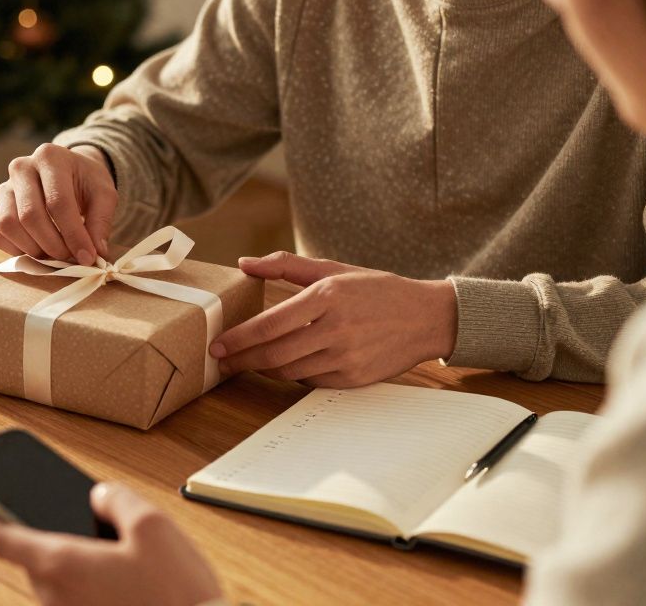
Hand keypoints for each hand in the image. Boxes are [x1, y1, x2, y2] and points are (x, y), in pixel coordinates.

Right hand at [0, 144, 116, 265]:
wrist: (67, 174)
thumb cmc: (86, 183)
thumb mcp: (104, 195)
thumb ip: (100, 222)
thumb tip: (95, 254)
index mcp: (50, 157)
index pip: (58, 201)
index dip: (73, 234)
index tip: (88, 257)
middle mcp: (21, 167)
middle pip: (30, 215)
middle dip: (53, 245)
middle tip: (71, 258)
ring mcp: (4, 187)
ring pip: (8, 225)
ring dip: (34, 249)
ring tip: (55, 254)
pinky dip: (17, 249)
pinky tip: (38, 248)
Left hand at [0, 483, 221, 605]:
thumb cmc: (175, 594)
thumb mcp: (153, 526)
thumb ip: (118, 499)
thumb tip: (99, 496)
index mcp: (61, 564)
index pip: (2, 540)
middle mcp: (55, 597)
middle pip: (35, 558)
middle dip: (53, 535)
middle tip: (80, 518)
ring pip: (58, 582)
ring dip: (74, 562)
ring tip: (113, 546)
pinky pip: (76, 600)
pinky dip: (88, 584)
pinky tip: (124, 577)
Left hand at [210, 252, 457, 387]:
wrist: (426, 317)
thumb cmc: (376, 290)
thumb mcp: (333, 270)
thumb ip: (285, 265)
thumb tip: (245, 263)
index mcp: (327, 297)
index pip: (270, 324)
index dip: (239, 338)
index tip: (218, 344)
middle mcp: (335, 329)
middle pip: (274, 353)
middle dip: (241, 359)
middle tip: (221, 361)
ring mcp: (345, 357)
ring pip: (289, 371)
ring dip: (263, 368)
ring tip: (247, 362)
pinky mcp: (353, 378)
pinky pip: (310, 381)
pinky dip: (292, 374)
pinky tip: (285, 365)